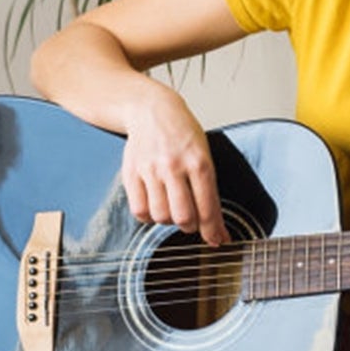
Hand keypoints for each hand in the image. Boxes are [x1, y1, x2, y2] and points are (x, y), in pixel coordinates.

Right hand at [119, 84, 227, 245]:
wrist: (151, 109)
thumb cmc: (182, 133)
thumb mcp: (205, 155)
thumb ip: (209, 191)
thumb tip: (217, 230)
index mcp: (199, 163)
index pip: (208, 208)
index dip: (214, 231)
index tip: (218, 241)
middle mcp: (174, 167)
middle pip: (183, 218)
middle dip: (192, 227)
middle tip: (193, 221)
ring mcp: (150, 170)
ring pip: (160, 217)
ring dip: (169, 220)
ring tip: (172, 207)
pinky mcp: (131, 173)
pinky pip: (139, 211)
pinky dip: (149, 216)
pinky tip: (155, 204)